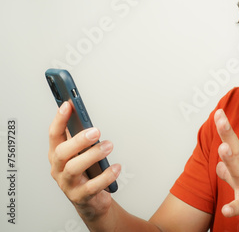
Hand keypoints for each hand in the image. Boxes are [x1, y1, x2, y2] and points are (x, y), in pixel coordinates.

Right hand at [48, 101, 120, 221]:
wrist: (91, 202)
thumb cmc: (86, 173)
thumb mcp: (81, 154)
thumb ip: (81, 137)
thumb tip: (84, 115)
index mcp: (57, 155)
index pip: (54, 135)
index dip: (59, 119)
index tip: (68, 105)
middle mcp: (59, 169)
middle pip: (62, 152)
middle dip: (79, 140)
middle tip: (96, 131)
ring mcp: (68, 184)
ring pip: (74, 168)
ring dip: (93, 155)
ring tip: (109, 146)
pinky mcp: (81, 196)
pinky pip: (92, 186)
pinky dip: (106, 176)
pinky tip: (116, 167)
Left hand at [214, 109, 238, 231]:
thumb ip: (231, 173)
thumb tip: (219, 165)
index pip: (235, 144)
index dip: (226, 129)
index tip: (218, 111)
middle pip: (236, 150)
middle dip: (227, 134)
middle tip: (220, 118)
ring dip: (231, 160)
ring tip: (223, 148)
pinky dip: (233, 208)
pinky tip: (226, 209)